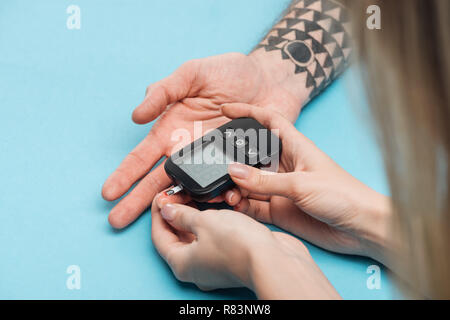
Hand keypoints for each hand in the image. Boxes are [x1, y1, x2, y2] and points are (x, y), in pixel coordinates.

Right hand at [102, 52, 303, 227]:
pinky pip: (229, 188)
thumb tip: (136, 116)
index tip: (108, 193)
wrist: (271, 79)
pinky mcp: (239, 169)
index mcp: (173, 131)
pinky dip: (225, 197)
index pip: (143, 156)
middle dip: (137, 202)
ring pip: (193, 192)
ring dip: (182, 206)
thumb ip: (165, 91)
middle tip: (116, 221)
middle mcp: (189, 152)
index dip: (125, 174)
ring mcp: (214, 163)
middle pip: (160, 182)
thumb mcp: (193, 74)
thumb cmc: (230, 72)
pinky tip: (222, 202)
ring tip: (170, 216)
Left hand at [151, 195, 339, 298]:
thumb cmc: (238, 245)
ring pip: (198, 236)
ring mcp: (214, 263)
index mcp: (181, 263)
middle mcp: (196, 267)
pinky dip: (212, 221)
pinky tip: (216, 206)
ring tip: (196, 195)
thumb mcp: (203, 221)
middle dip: (176, 213)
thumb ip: (182, 215)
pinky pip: (215, 237)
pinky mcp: (231, 256)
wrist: (274, 259)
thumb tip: (168, 210)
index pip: (159, 236)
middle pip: (177, 237)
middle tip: (178, 193)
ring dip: (196, 215)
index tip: (160, 195)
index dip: (158, 213)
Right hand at [221, 103, 391, 261]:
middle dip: (231, 159)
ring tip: (226, 194)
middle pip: (250, 156)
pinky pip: (252, 205)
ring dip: (234, 187)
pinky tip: (234, 206)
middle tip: (213, 165)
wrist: (360, 228)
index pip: (267, 121)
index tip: (225, 109)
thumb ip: (264, 180)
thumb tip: (233, 171)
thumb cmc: (343, 195)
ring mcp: (280, 188)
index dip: (247, 112)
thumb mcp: (300, 183)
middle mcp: (284, 166)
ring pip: (248, 183)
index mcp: (294, 147)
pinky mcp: (279, 209)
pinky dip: (241, 206)